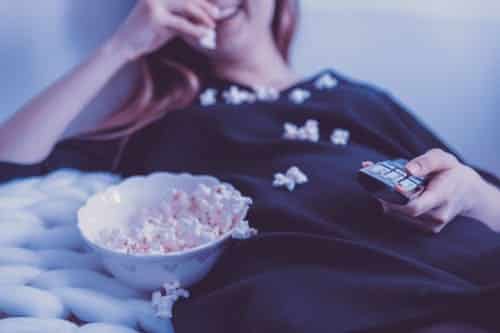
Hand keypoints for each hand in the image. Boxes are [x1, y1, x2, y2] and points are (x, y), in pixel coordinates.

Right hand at [110, 0, 218, 60]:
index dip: (201, 0)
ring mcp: (154, 4)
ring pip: (186, 6)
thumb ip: (183, 19)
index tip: (214, 8)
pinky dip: (195, 29)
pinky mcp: (154, 17)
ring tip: (212, 25)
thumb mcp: (168, 25)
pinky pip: (181, 23)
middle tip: (217, 15)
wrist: (124, 46)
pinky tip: (204, 34)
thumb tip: (205, 20)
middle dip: (205, 5)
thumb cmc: (147, 35)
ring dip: (202, 16)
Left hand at [365, 149, 491, 232]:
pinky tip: (388, 192)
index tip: (389, 186)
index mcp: (442, 197)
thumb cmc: (451, 173)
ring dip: (384, 198)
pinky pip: (399, 217)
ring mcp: (429, 226)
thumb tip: (408, 170)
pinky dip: (390, 204)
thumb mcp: (443, 159)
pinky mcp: (421, 229)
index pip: (416, 206)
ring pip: (396, 214)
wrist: (466, 193)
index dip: (398, 199)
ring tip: (379, 182)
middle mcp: (436, 216)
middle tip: (373, 177)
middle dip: (385, 194)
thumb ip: (426, 162)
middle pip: (401, 210)